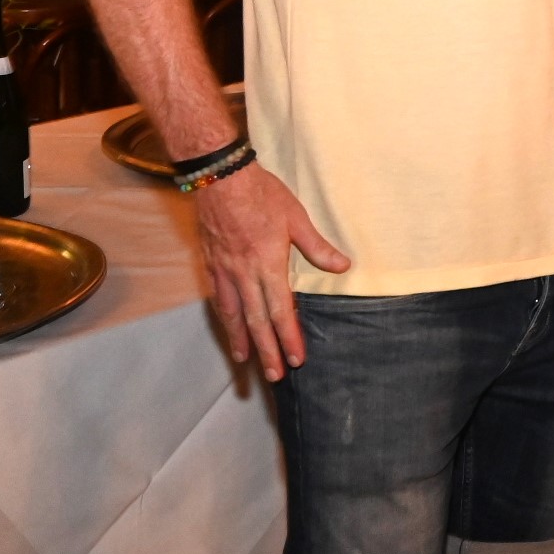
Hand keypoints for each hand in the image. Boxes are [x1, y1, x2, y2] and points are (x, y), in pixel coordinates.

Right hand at [193, 164, 349, 380]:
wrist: (220, 177)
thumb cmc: (262, 194)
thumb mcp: (296, 218)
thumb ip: (317, 247)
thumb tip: (343, 266)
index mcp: (268, 264)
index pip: (280, 310)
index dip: (288, 337)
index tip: (296, 359)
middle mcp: (244, 273)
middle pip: (256, 321)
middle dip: (267, 351)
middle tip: (273, 376)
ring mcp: (225, 270)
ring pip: (233, 314)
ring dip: (241, 340)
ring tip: (246, 363)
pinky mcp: (211, 263)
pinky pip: (219, 297)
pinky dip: (225, 317)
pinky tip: (229, 326)